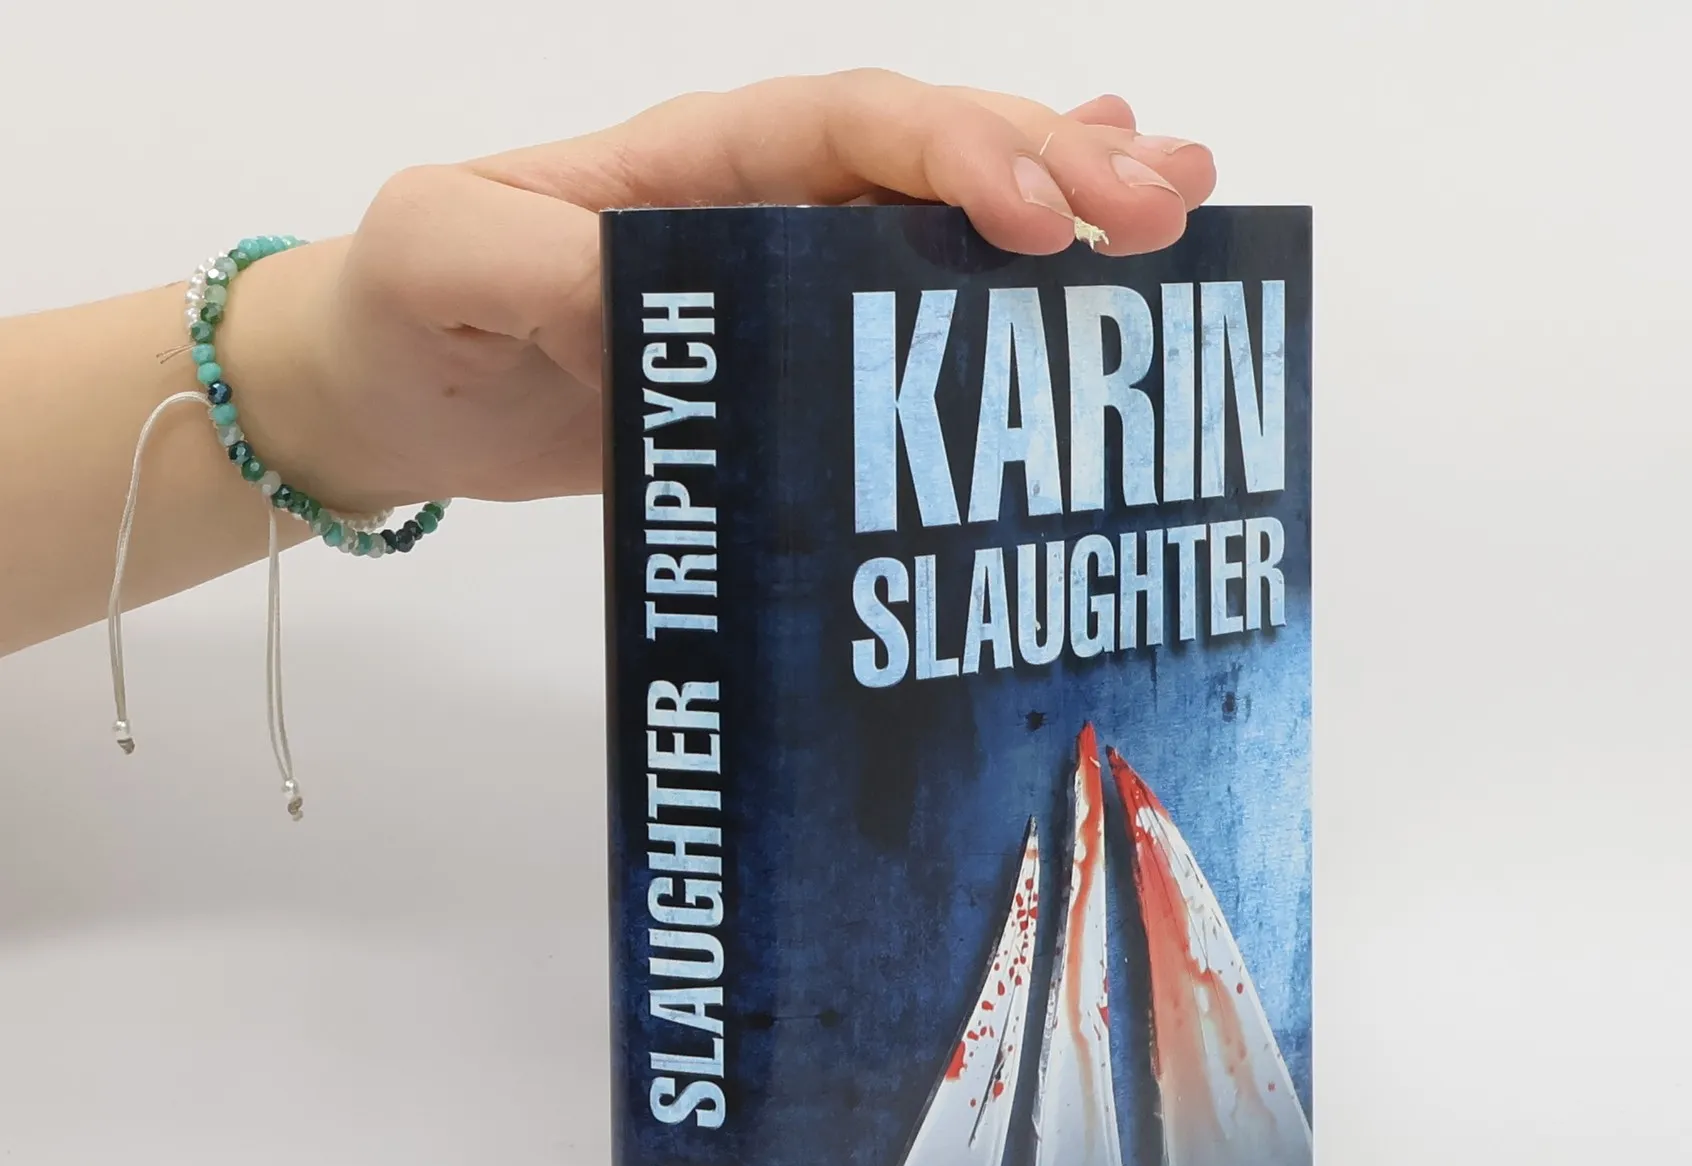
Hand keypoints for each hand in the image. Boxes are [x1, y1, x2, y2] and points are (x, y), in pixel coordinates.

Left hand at [221, 73, 1216, 513]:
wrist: (394, 393)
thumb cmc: (407, 307)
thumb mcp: (443, 258)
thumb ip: (540, 262)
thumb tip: (659, 298)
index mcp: (696, 161)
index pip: (850, 129)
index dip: (951, 158)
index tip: (1034, 221)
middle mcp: (763, 205)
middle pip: (934, 158)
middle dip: (1054, 173)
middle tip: (1166, 206)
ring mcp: (785, 283)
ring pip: (948, 225)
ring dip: (1065, 208)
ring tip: (1180, 205)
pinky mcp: (788, 367)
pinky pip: (913, 316)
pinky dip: (1001, 287)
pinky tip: (1080, 263)